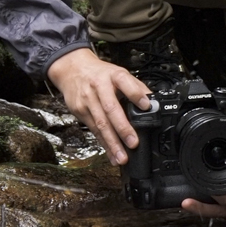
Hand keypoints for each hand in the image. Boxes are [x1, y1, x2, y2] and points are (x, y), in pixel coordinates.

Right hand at [47, 47, 150, 165]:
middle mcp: (99, 87)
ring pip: (100, 124)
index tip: (146, 106)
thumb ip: (136, 87)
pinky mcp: (80, 111)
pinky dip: (104, 145)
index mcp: (113, 75)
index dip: (135, 94)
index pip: (125, 82)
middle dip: (122, 128)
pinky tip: (112, 155)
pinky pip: (94, 131)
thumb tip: (153, 103)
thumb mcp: (119, 73)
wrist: (72, 69)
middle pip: (110, 109)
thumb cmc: (100, 74)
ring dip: (112, 143)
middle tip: (133, 143)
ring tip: (122, 157)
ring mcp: (87, 100)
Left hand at [181, 141, 225, 217]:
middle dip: (209, 191)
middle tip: (193, 183)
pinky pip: (223, 214)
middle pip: (225, 199)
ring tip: (187, 203)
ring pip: (222, 210)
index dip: (219, 181)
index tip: (206, 174)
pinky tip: (194, 208)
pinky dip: (208, 210)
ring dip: (204, 206)